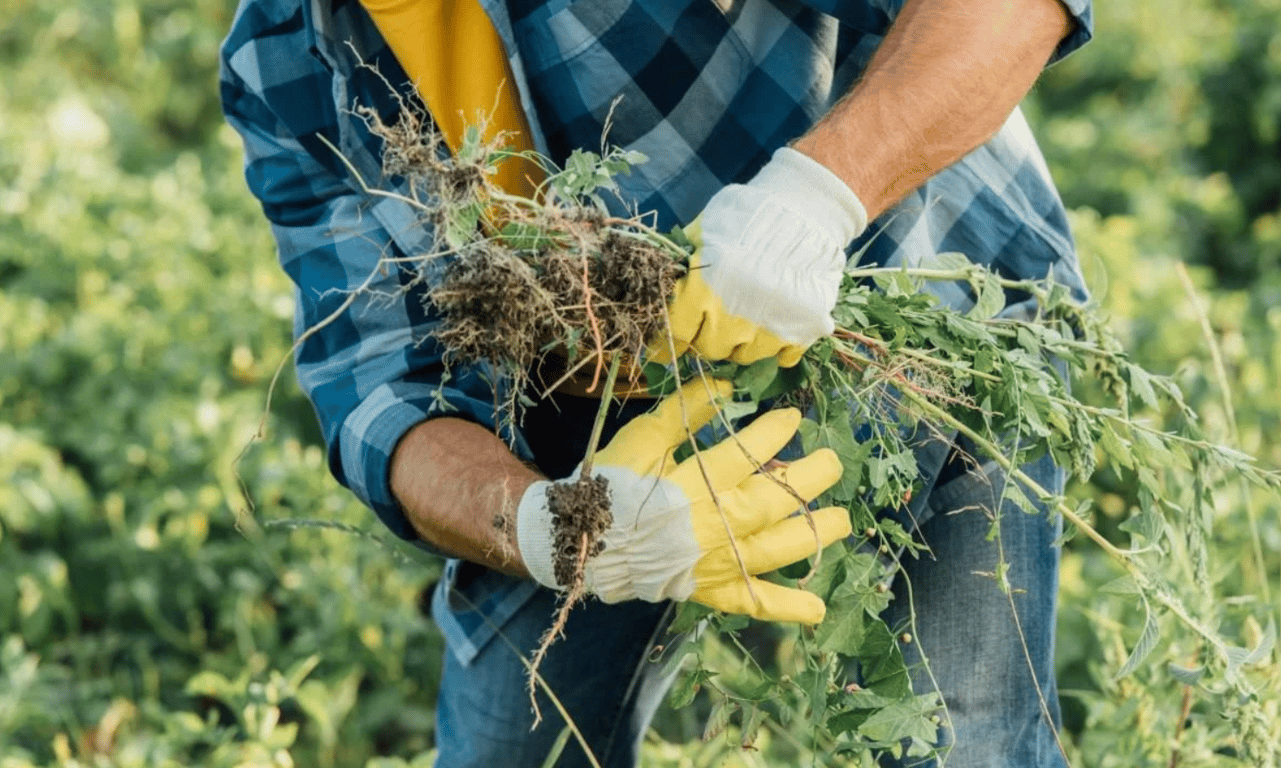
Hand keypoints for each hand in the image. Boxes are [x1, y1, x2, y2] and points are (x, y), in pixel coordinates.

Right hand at [515, 379, 850, 623]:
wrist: (581, 541)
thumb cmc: (611, 486)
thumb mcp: (642, 441)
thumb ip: (684, 414)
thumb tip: (726, 388)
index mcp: (695, 485)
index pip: (748, 455)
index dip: (775, 433)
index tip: (793, 417)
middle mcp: (714, 525)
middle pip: (776, 501)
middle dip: (810, 478)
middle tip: (832, 462)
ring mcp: (716, 562)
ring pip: (778, 548)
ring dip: (814, 533)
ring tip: (841, 520)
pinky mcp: (711, 589)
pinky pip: (752, 601)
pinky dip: (785, 607)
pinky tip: (816, 610)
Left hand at [650, 147, 867, 367]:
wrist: (808, 207)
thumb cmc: (749, 214)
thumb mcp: (704, 230)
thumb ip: (684, 261)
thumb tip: (663, 287)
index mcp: (704, 290)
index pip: (677, 333)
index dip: (672, 337)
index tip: (672, 339)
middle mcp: (734, 317)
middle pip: (710, 348)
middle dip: (707, 336)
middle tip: (713, 321)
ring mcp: (771, 327)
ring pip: (744, 356)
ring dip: (740, 342)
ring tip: (744, 320)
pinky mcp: (804, 329)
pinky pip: (784, 357)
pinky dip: (777, 348)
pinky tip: (775, 328)